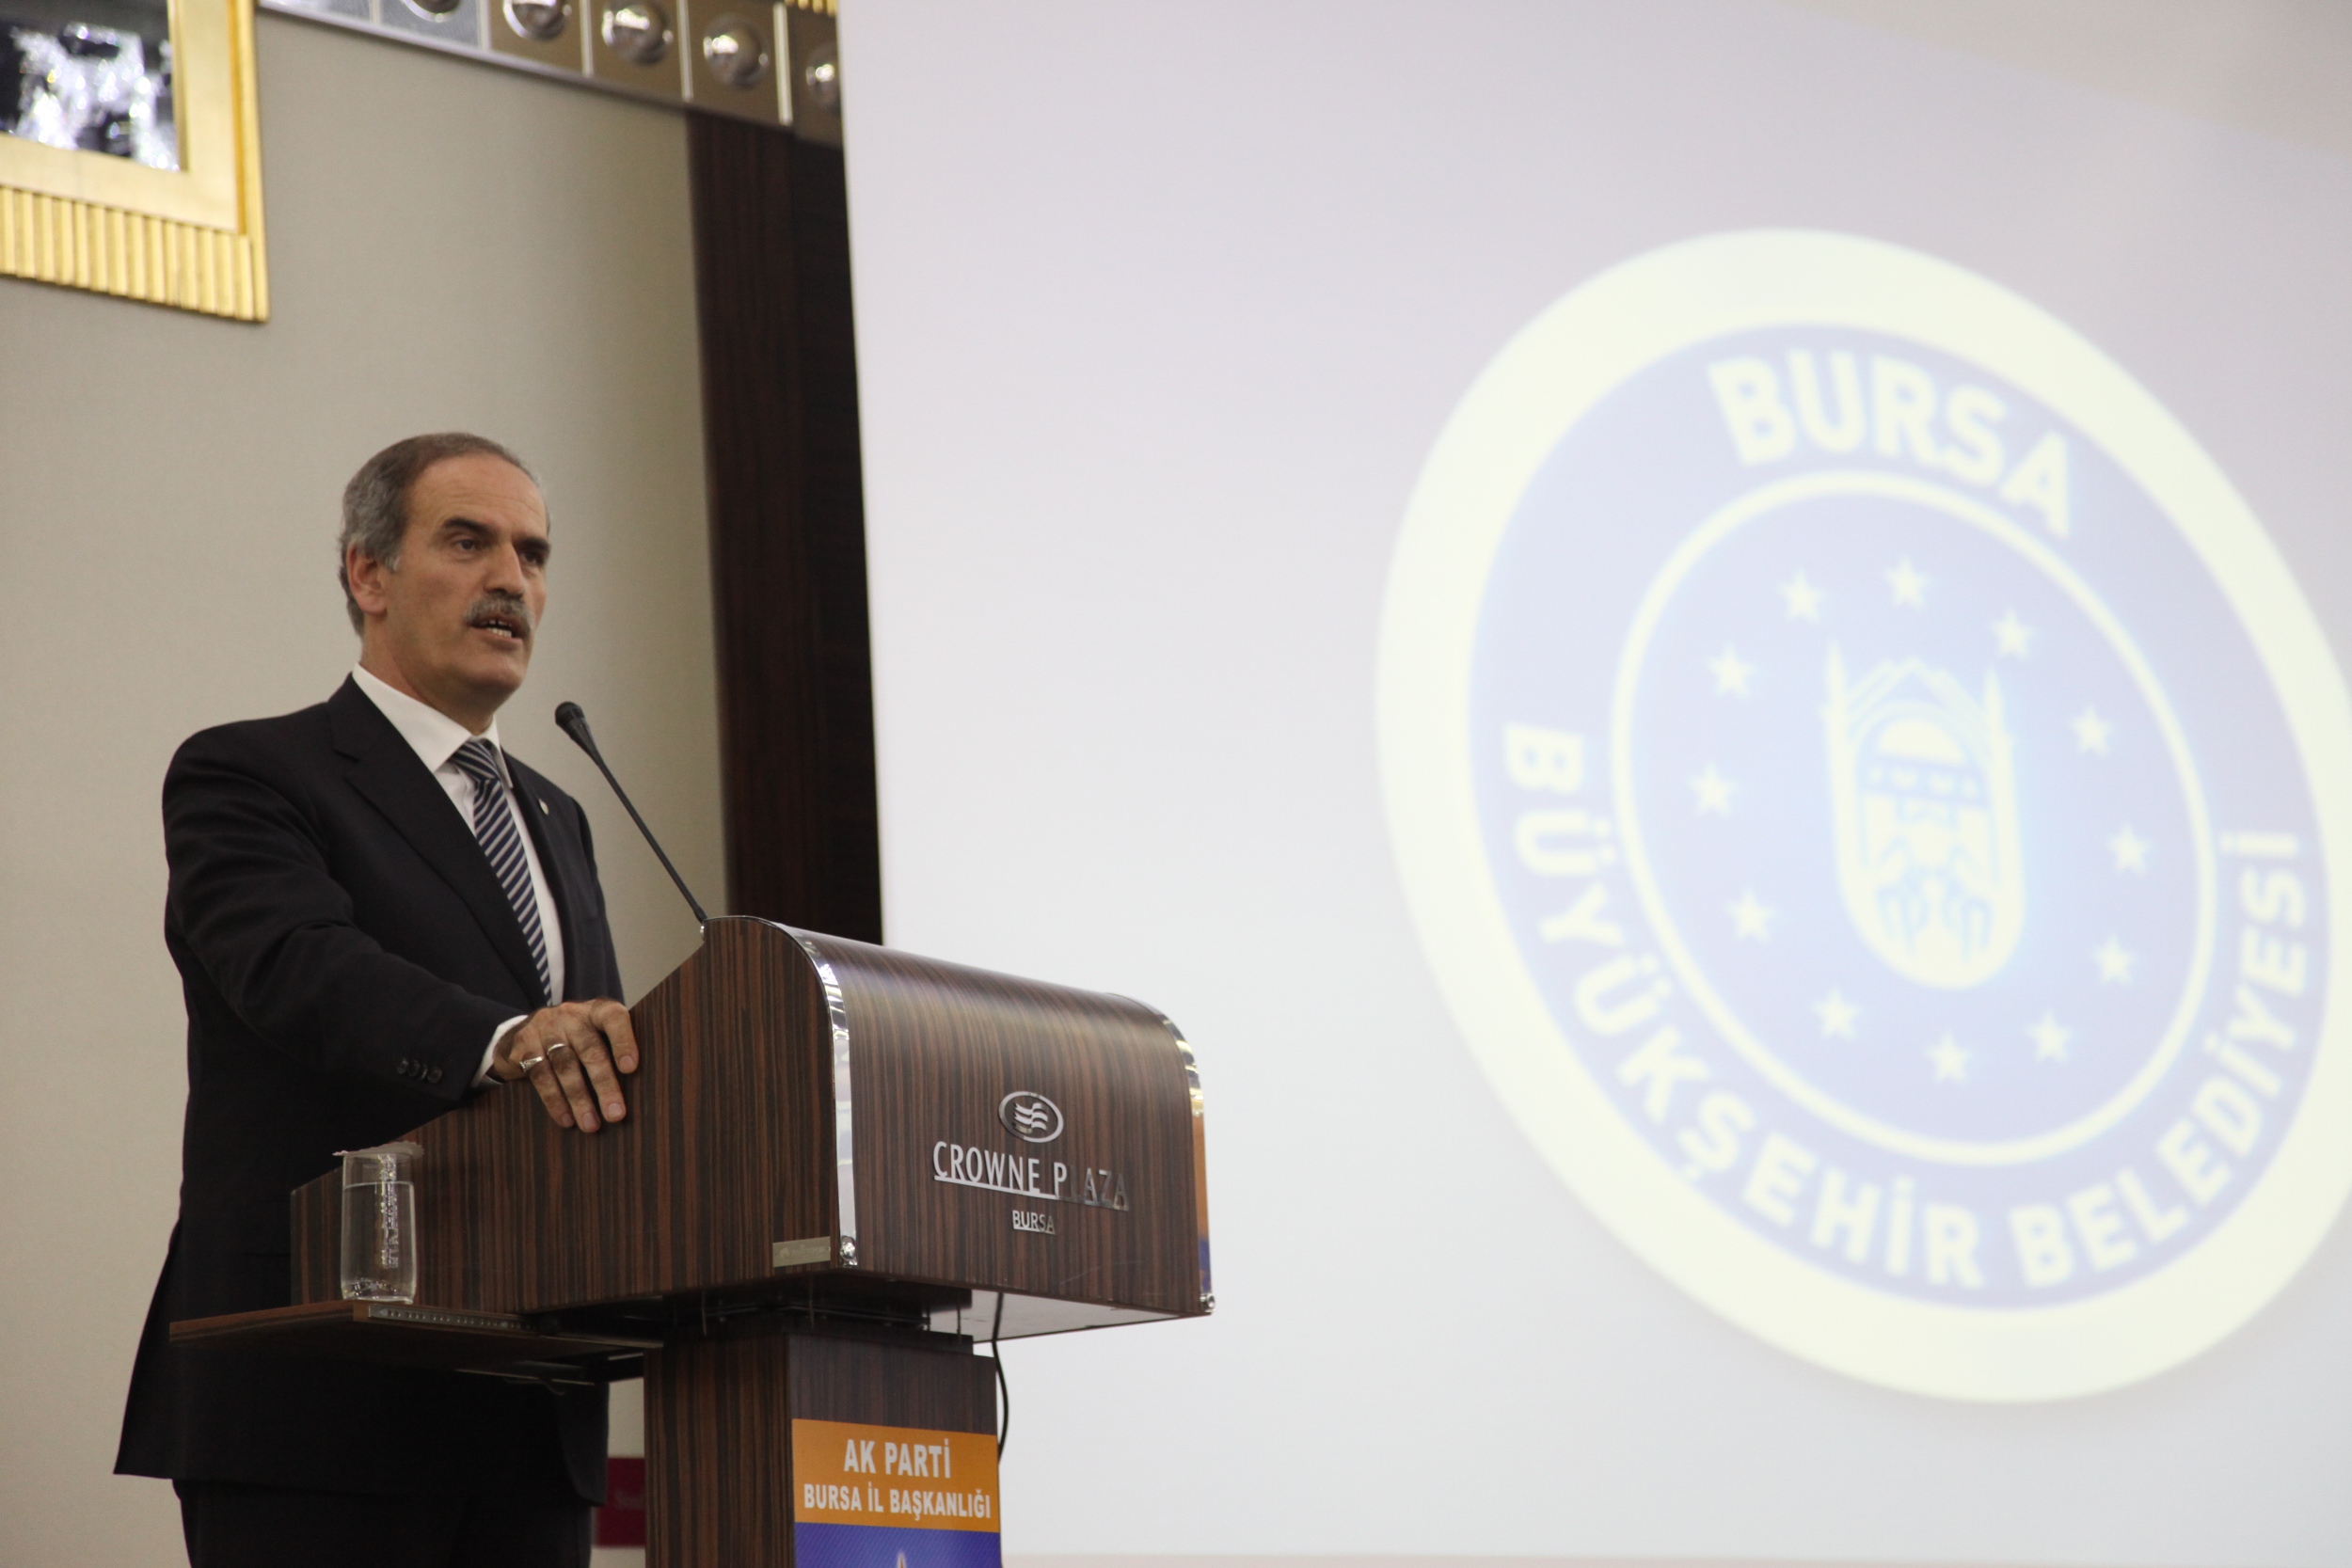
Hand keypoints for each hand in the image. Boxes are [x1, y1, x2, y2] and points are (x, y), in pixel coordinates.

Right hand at [492, 999, 639, 1131]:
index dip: (623, 1040)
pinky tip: (566, 1119)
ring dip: (579, 1099)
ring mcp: (544, 1028)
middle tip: (616, 1115)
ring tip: (591, 1125)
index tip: (631, 1069)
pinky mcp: (523, 1045)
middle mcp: (570, 1015)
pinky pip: (540, 1075)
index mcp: (595, 1009)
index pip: (613, 1017)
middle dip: (604, 1085)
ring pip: (565, 1065)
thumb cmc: (577, 1039)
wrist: (525, 1031)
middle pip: (590, 1049)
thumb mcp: (596, 1033)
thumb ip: (614, 1049)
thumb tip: (645, 1088)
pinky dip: (554, 1101)